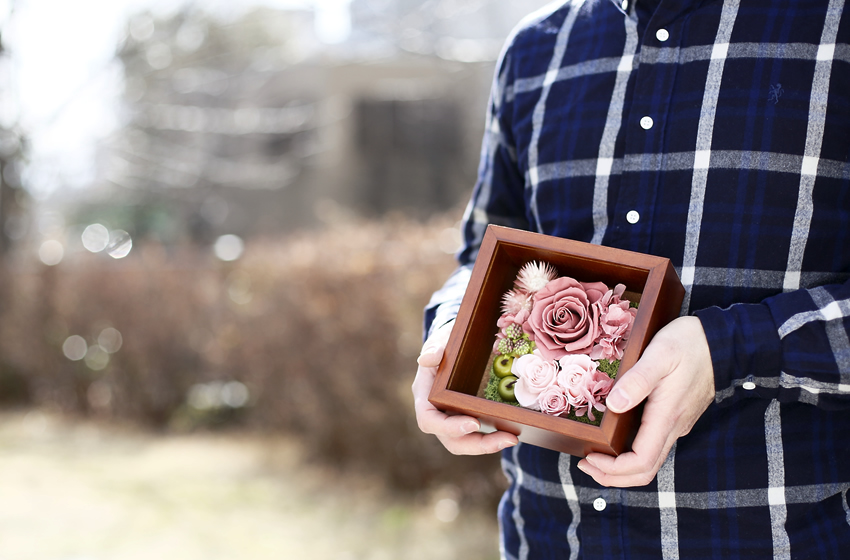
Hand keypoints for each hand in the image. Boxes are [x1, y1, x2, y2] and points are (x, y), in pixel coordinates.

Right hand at [412, 321, 517, 454]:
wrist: (457, 346)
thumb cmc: (446, 343)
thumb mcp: (439, 341)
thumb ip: (433, 348)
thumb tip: (427, 358)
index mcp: (425, 396)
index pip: (429, 420)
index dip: (449, 427)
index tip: (474, 423)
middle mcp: (437, 414)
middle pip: (451, 441)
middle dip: (478, 444)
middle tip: (506, 439)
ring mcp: (453, 419)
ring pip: (466, 443)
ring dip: (489, 445)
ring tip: (512, 439)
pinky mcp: (469, 419)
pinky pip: (478, 436)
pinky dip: (494, 437)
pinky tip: (513, 434)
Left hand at [577, 316, 714, 486]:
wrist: (721, 340)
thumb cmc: (689, 344)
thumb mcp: (660, 354)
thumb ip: (637, 380)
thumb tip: (613, 405)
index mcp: (667, 416)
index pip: (641, 462)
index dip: (613, 469)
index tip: (589, 458)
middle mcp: (674, 427)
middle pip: (645, 470)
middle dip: (612, 475)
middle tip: (584, 464)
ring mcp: (676, 424)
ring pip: (650, 460)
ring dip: (621, 467)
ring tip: (594, 456)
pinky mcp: (676, 416)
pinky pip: (654, 445)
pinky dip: (631, 452)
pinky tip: (615, 438)